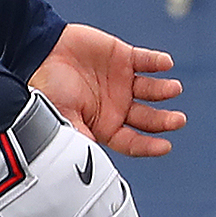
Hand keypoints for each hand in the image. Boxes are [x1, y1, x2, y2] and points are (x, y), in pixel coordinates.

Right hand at [30, 22, 183, 157]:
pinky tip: (165, 64)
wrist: (38, 51)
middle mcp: (116, 106)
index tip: (165, 147)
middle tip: (177, 120)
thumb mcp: (60, 117)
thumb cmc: (45, 87)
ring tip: (172, 89)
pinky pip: (148, 61)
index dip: (148, 146)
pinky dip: (158, 62)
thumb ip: (79, 138)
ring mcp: (122, 81)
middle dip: (164, 121)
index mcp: (103, 124)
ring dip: (165, 91)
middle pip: (148, 118)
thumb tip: (90, 164)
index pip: (131, 141)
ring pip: (153, 90)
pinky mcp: (124, 57)